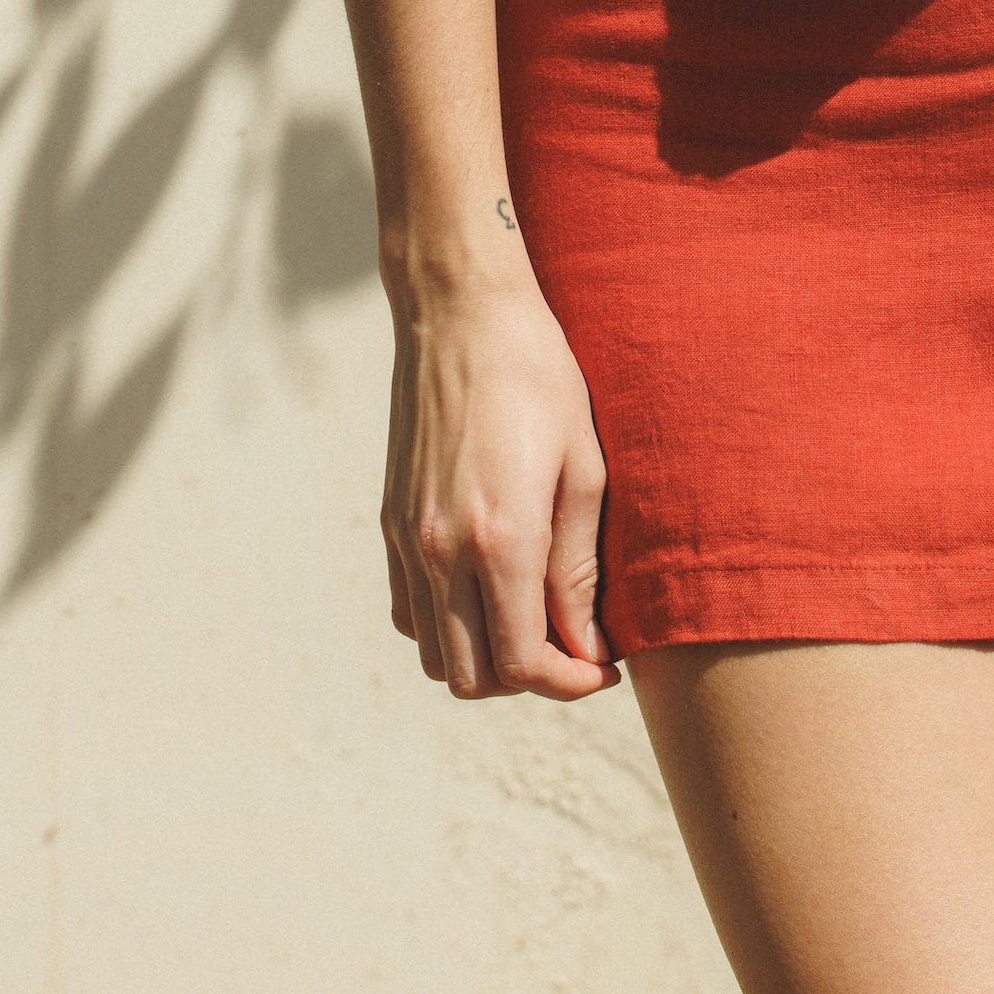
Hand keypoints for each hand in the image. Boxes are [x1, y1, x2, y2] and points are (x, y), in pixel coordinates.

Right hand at [381, 273, 621, 699]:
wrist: (461, 311)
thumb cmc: (538, 376)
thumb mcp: (582, 467)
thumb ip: (579, 569)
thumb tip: (585, 646)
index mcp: (499, 538)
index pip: (522, 662)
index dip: (568, 682)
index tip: (604, 668)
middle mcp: (440, 551)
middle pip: (473, 678)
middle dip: (528, 679)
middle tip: (573, 646)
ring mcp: (407, 539)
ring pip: (435, 655)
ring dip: (484, 658)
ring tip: (533, 621)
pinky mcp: (390, 521)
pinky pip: (409, 612)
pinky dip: (446, 628)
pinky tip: (488, 593)